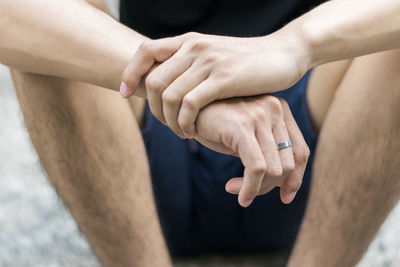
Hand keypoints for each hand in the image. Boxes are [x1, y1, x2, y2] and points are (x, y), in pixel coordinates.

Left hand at [120, 31, 309, 136]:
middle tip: (164, 124)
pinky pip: (189, 104)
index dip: (130, 73)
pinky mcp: (223, 79)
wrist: (283, 54)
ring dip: (168, 121)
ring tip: (181, 132)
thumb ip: (192, 64)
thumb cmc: (248, 62)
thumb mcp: (214, 56)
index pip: (145, 52)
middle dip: (152, 108)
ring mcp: (209, 62)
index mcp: (190, 41)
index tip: (125, 93)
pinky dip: (184, 122)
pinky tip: (192, 132)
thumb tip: (168, 81)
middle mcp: (195, 48)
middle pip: (152, 80)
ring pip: (167, 95)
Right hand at [193, 94, 309, 206]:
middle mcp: (274, 109)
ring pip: (275, 170)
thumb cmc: (216, 126)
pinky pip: (257, 168)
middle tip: (248, 194)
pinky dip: (250, 188)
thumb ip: (268, 154)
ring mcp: (260, 116)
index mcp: (280, 110)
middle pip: (288, 164)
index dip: (296, 179)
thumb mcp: (247, 138)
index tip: (285, 198)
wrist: (186, 109)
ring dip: (257, 189)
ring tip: (237, 191)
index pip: (301, 152)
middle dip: (270, 187)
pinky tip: (239, 195)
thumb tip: (287, 189)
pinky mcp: (242, 127)